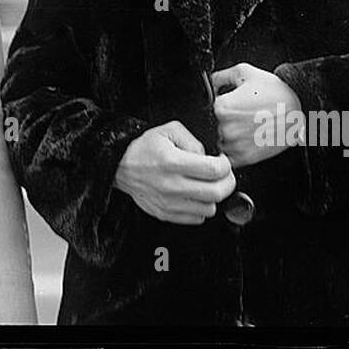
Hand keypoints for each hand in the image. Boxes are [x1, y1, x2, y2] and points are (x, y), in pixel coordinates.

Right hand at [113, 120, 236, 224]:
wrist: (120, 166)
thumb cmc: (144, 148)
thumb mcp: (169, 130)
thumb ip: (193, 141)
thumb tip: (208, 158)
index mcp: (172, 162)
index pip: (214, 170)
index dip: (226, 165)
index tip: (223, 162)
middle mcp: (171, 185)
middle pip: (216, 192)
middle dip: (227, 182)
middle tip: (223, 175)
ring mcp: (168, 202)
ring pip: (209, 208)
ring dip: (213, 197)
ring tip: (206, 186)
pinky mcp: (165, 214)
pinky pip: (196, 219)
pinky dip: (200, 208)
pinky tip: (195, 196)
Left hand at [212, 62, 301, 166]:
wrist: (303, 111)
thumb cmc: (276, 92)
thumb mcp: (245, 72)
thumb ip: (220, 76)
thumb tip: (209, 83)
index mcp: (222, 107)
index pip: (208, 108)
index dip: (220, 104)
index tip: (233, 104)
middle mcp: (225, 128)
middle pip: (213, 126)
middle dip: (224, 121)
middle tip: (244, 115)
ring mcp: (236, 146)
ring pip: (221, 142)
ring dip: (230, 137)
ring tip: (249, 126)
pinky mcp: (246, 158)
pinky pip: (230, 158)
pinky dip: (237, 150)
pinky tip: (250, 139)